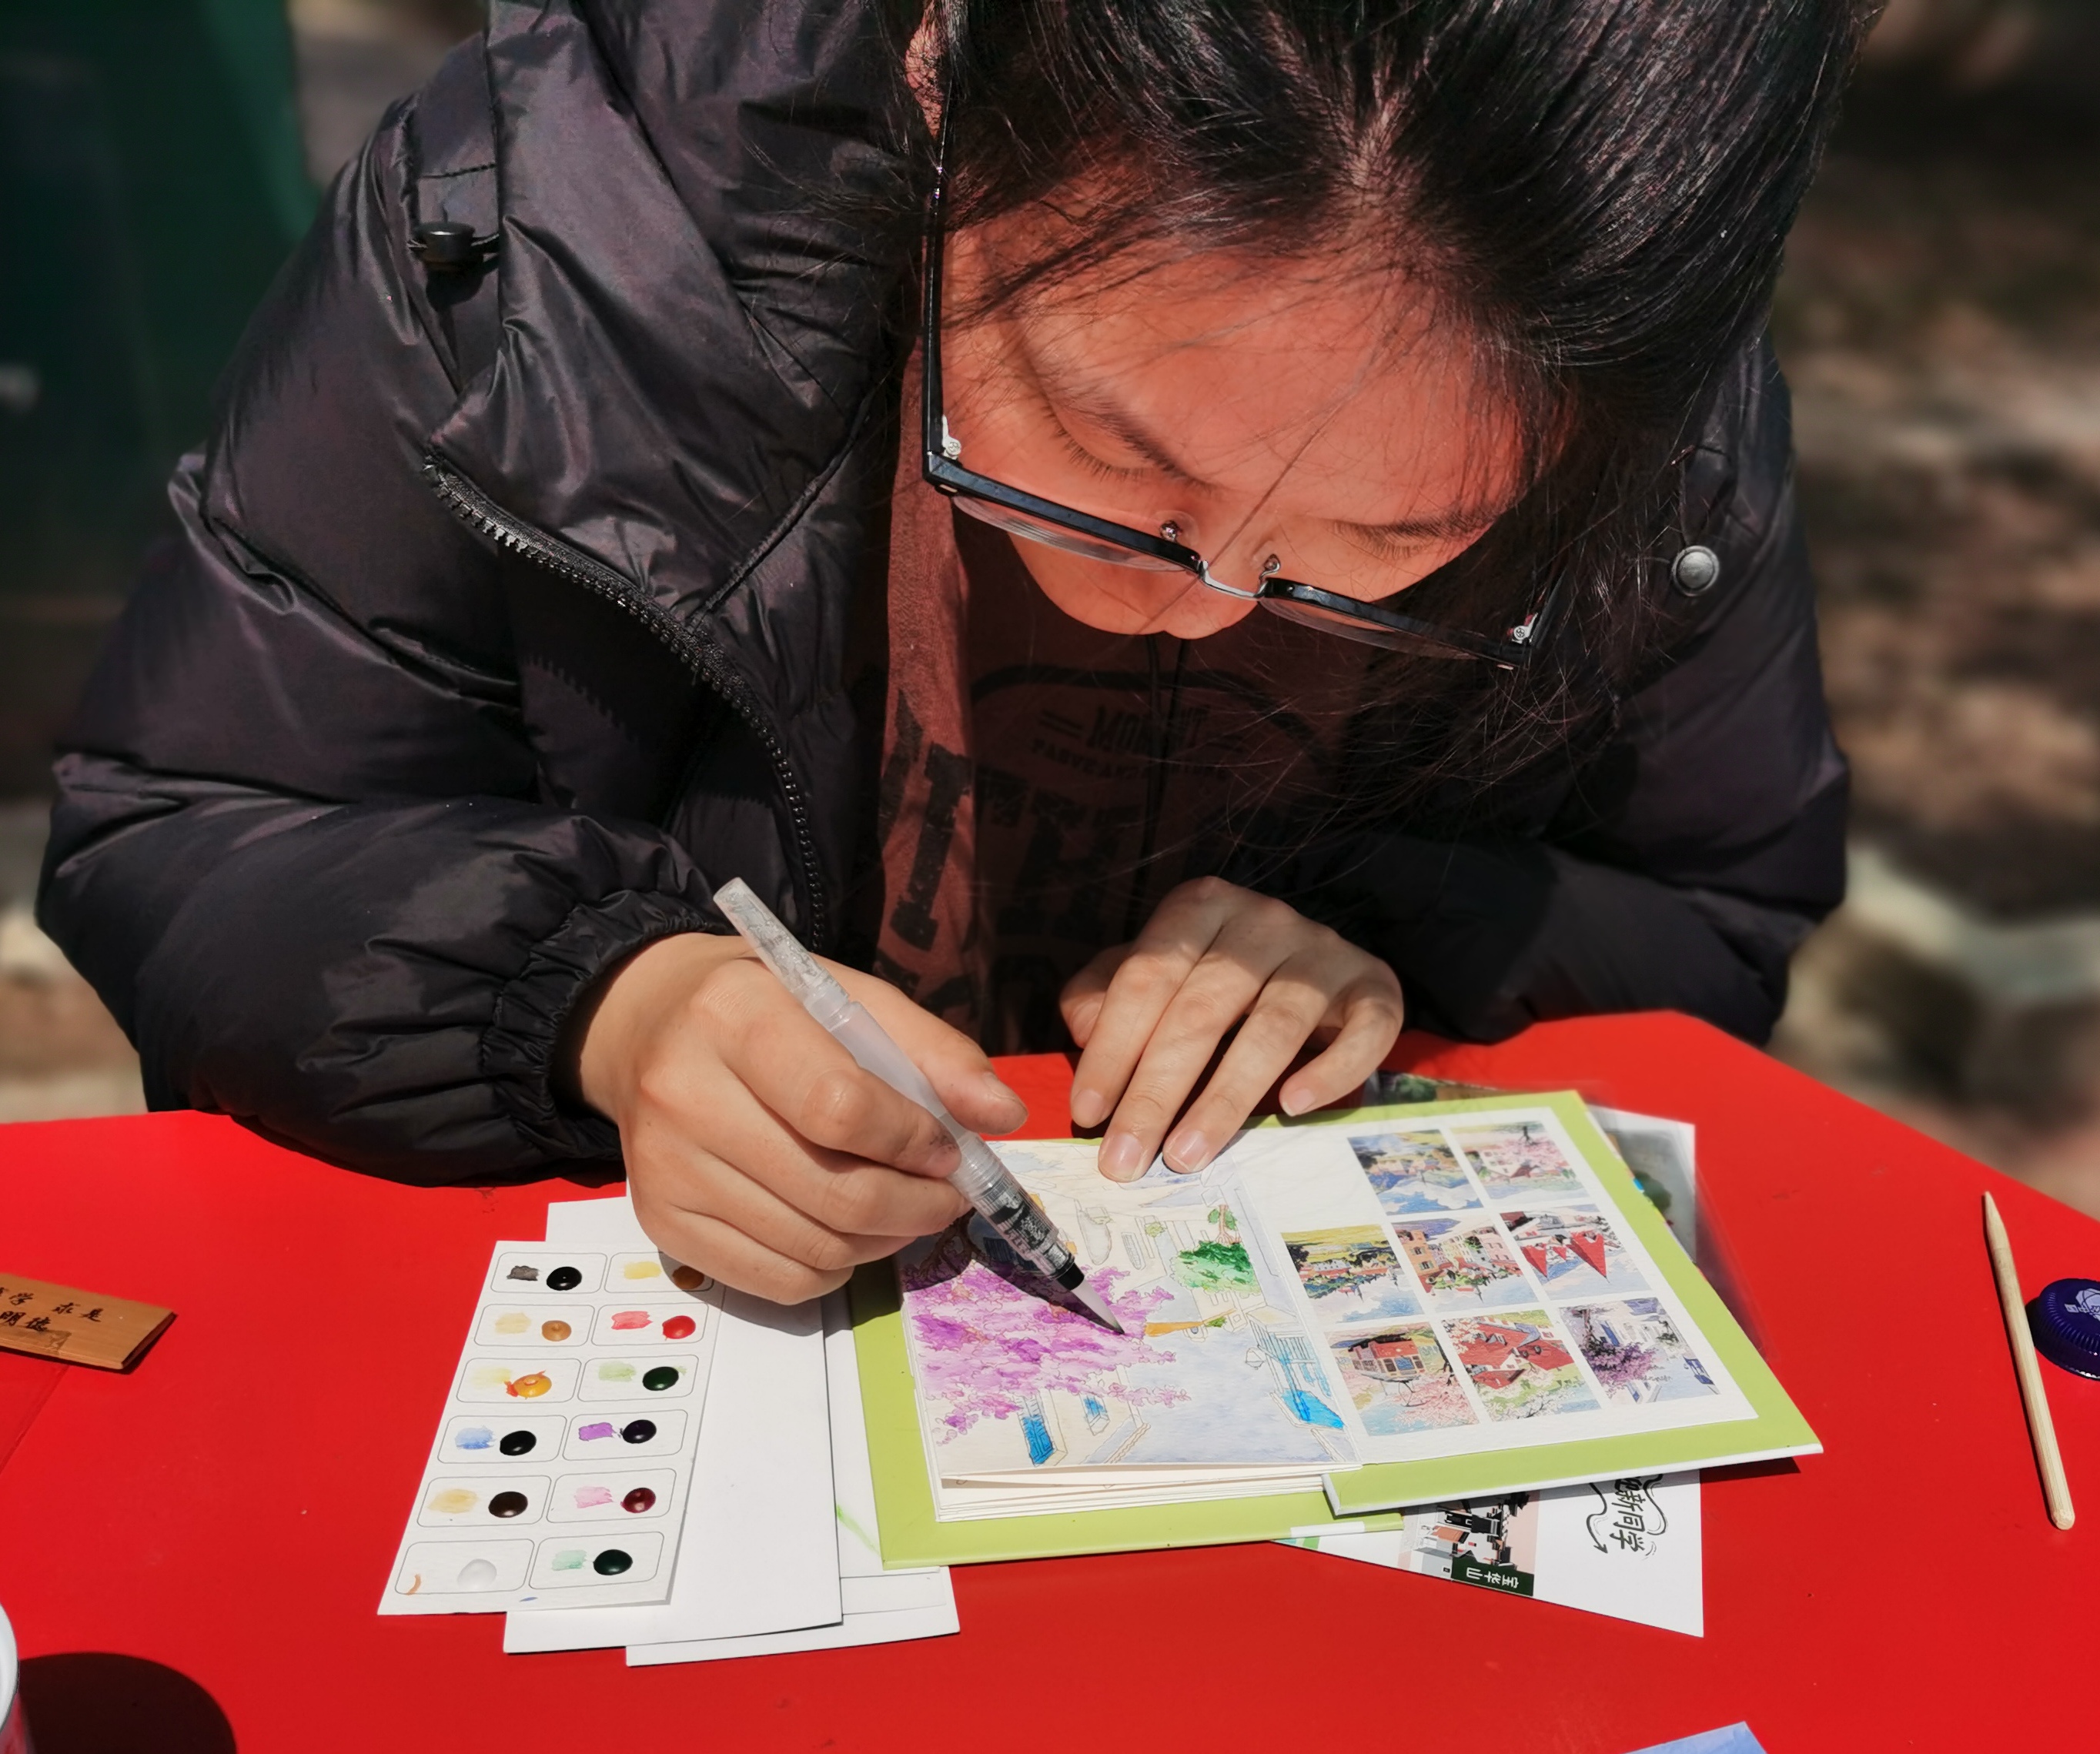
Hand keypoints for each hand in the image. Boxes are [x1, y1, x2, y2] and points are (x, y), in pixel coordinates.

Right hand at [573, 932, 1025, 1302]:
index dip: (913, 1141)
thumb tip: (1002, 1115)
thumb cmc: (768, 1010)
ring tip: (904, 1210)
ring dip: (883, 1241)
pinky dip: (833, 1270)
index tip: (951, 1149)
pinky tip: (847, 1232)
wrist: (651, 1027)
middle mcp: (684, 1094)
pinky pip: (776, 1282)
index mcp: (734, 1017)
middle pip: (832, 1190)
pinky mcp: (660, 1223)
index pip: (840, 1106)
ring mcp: (665, 1168)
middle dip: (917, 1205)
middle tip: (948, 1196)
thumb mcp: (850, 999)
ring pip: (811, 1246)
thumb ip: (932, 1052)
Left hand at [1061, 877, 1403, 1180]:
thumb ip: (1104, 993)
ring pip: (1273, 1027)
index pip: (1146, 977)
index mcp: (1201, 907)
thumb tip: (1081, 1029)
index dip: (1113, 1047)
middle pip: (1202, 1009)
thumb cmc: (1216, 977)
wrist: (1318, 962)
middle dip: (1156, 1091)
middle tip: (1126, 1158)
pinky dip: (1331, 1071)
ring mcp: (1324, 951)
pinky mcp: (1376, 986)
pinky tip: (1294, 1107)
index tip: (1087, 1111)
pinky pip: (1363, 1030)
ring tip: (1186, 1155)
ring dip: (1225, 1098)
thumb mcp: (1154, 973)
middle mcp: (1264, 920)